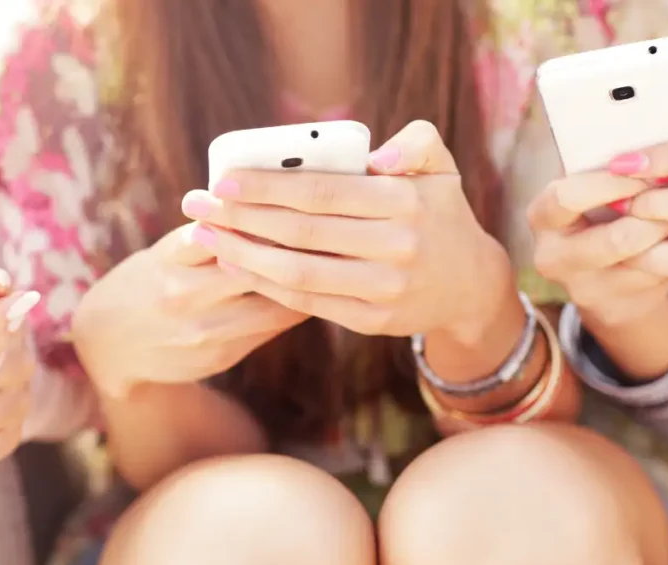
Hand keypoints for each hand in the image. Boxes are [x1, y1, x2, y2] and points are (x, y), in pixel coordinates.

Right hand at [71, 222, 308, 397]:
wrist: (109, 346)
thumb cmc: (147, 283)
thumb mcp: (165, 252)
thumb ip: (208, 234)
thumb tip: (272, 208)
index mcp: (168, 257)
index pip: (218, 227)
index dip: (259, 216)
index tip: (294, 202)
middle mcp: (183, 294)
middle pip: (253, 265)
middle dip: (291, 248)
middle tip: (330, 229)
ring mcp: (203, 330)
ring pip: (271, 301)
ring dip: (304, 281)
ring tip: (332, 261)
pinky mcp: (220, 356)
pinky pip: (270, 329)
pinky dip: (293, 308)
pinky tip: (314, 293)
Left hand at [180, 120, 509, 339]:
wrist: (468, 284)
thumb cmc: (439, 212)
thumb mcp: (442, 165)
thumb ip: (416, 141)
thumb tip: (375, 156)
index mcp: (405, 202)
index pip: (321, 192)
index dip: (268, 187)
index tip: (224, 179)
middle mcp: (396, 247)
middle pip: (301, 233)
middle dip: (242, 218)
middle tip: (198, 206)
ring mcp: (384, 289)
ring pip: (298, 273)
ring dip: (244, 255)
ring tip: (207, 237)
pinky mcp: (371, 321)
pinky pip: (307, 303)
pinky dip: (266, 285)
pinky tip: (236, 266)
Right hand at [528, 160, 667, 325]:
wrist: (597, 272)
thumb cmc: (597, 209)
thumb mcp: (589, 187)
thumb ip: (609, 167)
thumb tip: (659, 131)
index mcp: (542, 216)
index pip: (567, 197)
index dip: (612, 181)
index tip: (650, 164)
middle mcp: (554, 257)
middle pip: (617, 239)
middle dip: (662, 212)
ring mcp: (584, 287)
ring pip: (648, 261)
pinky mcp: (616, 306)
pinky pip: (664, 276)